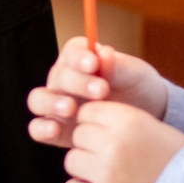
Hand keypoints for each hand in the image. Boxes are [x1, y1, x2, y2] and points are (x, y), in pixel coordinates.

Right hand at [28, 37, 168, 146]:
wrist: (146, 119)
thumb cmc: (138, 90)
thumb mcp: (135, 75)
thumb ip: (118, 66)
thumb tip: (104, 53)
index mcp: (81, 60)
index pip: (72, 52)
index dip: (78, 56)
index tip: (93, 63)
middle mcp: (65, 81)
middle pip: (57, 76)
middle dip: (76, 82)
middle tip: (100, 91)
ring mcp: (57, 105)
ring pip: (38, 99)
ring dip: (51, 102)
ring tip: (70, 108)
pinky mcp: (57, 130)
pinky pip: (38, 128)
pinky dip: (42, 128)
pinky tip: (55, 129)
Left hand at [63, 98, 183, 182]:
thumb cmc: (179, 162)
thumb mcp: (153, 127)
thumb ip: (120, 121)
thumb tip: (84, 119)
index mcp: (129, 120)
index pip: (87, 112)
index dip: (94, 123)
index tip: (105, 134)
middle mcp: (114, 143)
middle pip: (78, 136)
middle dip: (89, 146)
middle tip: (109, 158)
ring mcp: (106, 173)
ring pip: (71, 162)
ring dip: (84, 169)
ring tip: (107, 175)